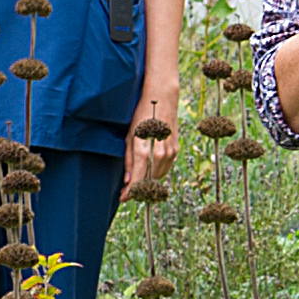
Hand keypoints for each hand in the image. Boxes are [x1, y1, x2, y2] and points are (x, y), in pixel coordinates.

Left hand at [123, 76, 180, 198]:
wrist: (162, 100)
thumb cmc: (142, 116)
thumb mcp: (130, 136)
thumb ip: (129, 159)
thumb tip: (129, 180)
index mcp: (145, 149)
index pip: (138, 178)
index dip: (130, 191)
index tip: (123, 198)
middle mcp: (160, 153)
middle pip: (149, 181)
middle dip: (138, 189)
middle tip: (127, 193)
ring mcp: (170, 152)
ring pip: (158, 176)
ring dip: (148, 182)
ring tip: (136, 185)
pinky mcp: (175, 150)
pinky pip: (165, 168)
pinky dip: (156, 173)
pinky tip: (148, 173)